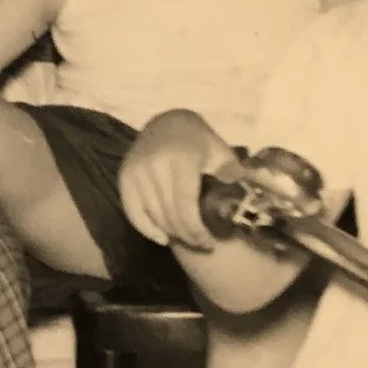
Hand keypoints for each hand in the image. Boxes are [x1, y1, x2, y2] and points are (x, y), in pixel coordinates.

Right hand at [121, 110, 240, 250]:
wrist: (166, 122)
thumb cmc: (198, 139)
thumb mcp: (220, 152)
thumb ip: (231, 176)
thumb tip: (243, 204)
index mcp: (181, 159)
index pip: (185, 207)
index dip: (197, 231)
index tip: (209, 243)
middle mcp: (154, 165)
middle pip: (169, 215)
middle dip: (187, 236)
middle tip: (201, 244)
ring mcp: (136, 172)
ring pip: (153, 216)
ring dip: (170, 233)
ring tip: (187, 239)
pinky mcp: (124, 177)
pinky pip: (133, 212)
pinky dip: (147, 229)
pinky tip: (163, 237)